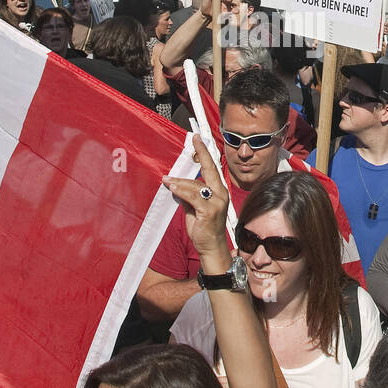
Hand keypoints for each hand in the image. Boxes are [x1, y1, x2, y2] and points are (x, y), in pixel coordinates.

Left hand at [163, 135, 230, 260]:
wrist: (211, 247)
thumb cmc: (204, 228)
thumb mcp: (194, 208)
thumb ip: (188, 195)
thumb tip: (176, 185)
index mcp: (218, 191)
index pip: (212, 168)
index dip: (205, 153)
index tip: (198, 139)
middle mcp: (221, 194)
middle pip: (209, 169)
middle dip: (201, 153)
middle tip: (193, 140)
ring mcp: (217, 202)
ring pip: (196, 185)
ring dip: (179, 182)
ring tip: (167, 181)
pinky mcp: (209, 212)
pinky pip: (193, 197)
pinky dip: (182, 191)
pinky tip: (173, 188)